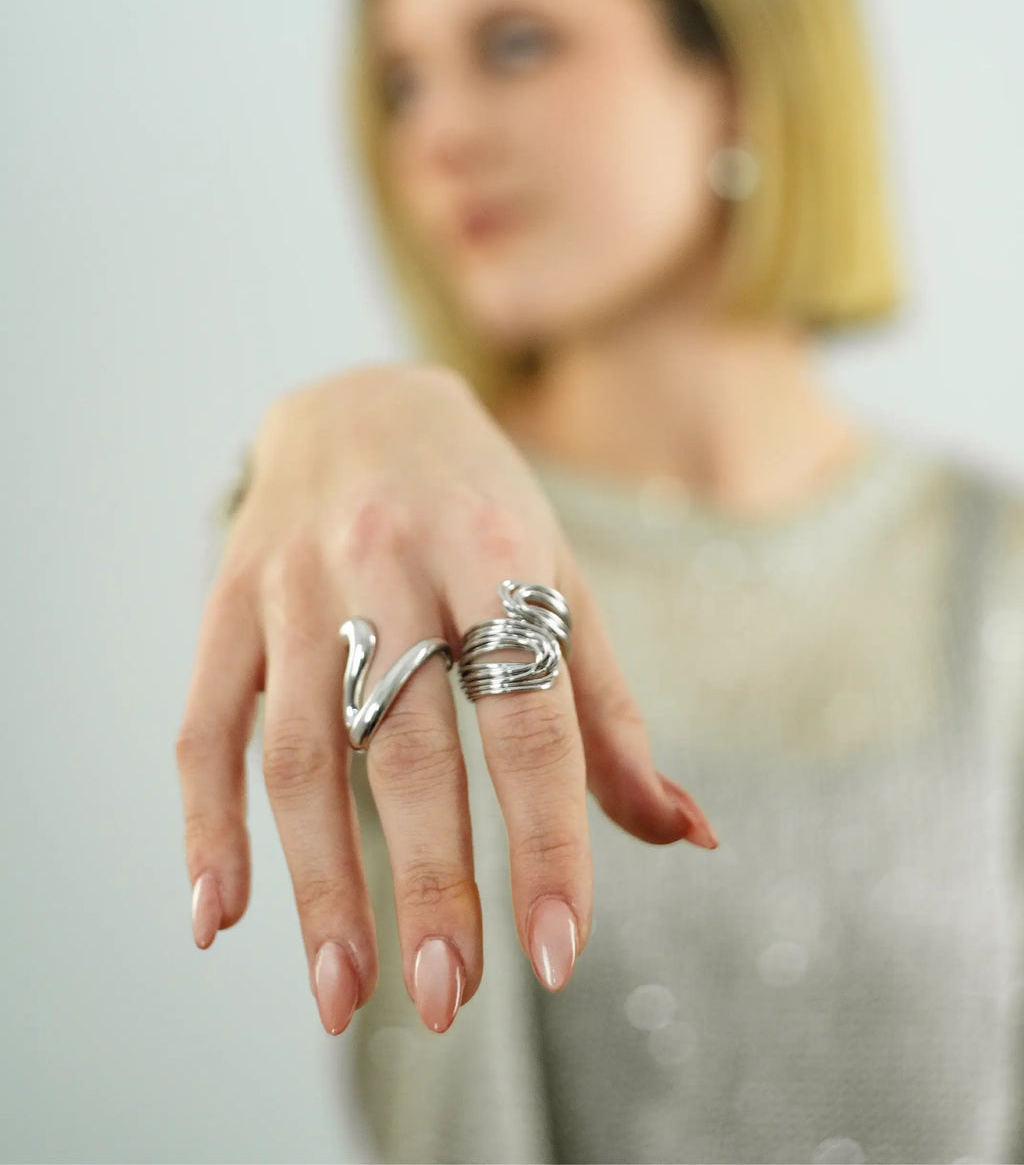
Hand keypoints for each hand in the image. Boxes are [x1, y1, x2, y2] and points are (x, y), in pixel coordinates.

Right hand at [176, 362, 717, 1036]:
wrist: (361, 399)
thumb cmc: (480, 505)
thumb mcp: (560, 580)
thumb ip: (610, 714)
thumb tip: (691, 836)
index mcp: (495, 550)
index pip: (527, 717)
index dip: (547, 838)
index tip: (557, 954)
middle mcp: (391, 560)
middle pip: (408, 743)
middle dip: (428, 880)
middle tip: (446, 997)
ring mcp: (299, 580)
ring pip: (304, 749)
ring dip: (319, 880)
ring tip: (344, 992)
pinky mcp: (231, 600)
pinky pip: (207, 722)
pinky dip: (207, 823)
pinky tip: (220, 917)